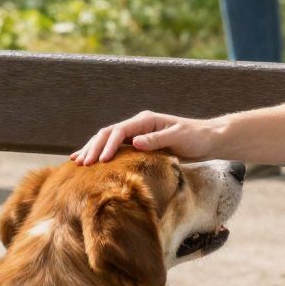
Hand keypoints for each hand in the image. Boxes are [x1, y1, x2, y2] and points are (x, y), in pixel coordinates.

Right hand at [72, 111, 221, 163]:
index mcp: (145, 121)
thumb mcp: (179, 137)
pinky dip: (101, 153)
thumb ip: (158, 140)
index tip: (99, 161)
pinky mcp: (138, 144)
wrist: (207, 139)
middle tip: (82, 164)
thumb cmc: (196, 137)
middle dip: (94, 147)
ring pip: (107, 140)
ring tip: (77, 162)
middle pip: (108, 133)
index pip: (119, 131)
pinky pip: (115, 148)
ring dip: (93, 150)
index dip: (107, 145)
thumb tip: (136, 142)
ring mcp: (136, 134)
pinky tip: (88, 161)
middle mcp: (138, 125)